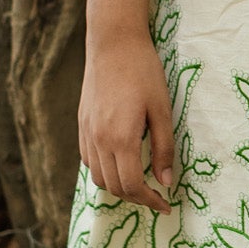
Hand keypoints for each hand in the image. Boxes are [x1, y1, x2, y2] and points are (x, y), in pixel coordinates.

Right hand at [79, 30, 176, 212]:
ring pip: (98, 177)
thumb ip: (163, 148)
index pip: (132, 185)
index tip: (166, 205)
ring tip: (141, 184)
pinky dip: (104, 171)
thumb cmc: (144, 72)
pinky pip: (89, 160)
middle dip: (136, 198)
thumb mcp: (162, 110)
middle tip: (157, 197)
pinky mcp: (82, 124)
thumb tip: (166, 181)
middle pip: (113, 186)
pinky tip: (121, 164)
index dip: (150, 200)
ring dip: (119, 187)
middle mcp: (98, 140)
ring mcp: (87, 133)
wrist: (113, 43)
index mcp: (120, 138)